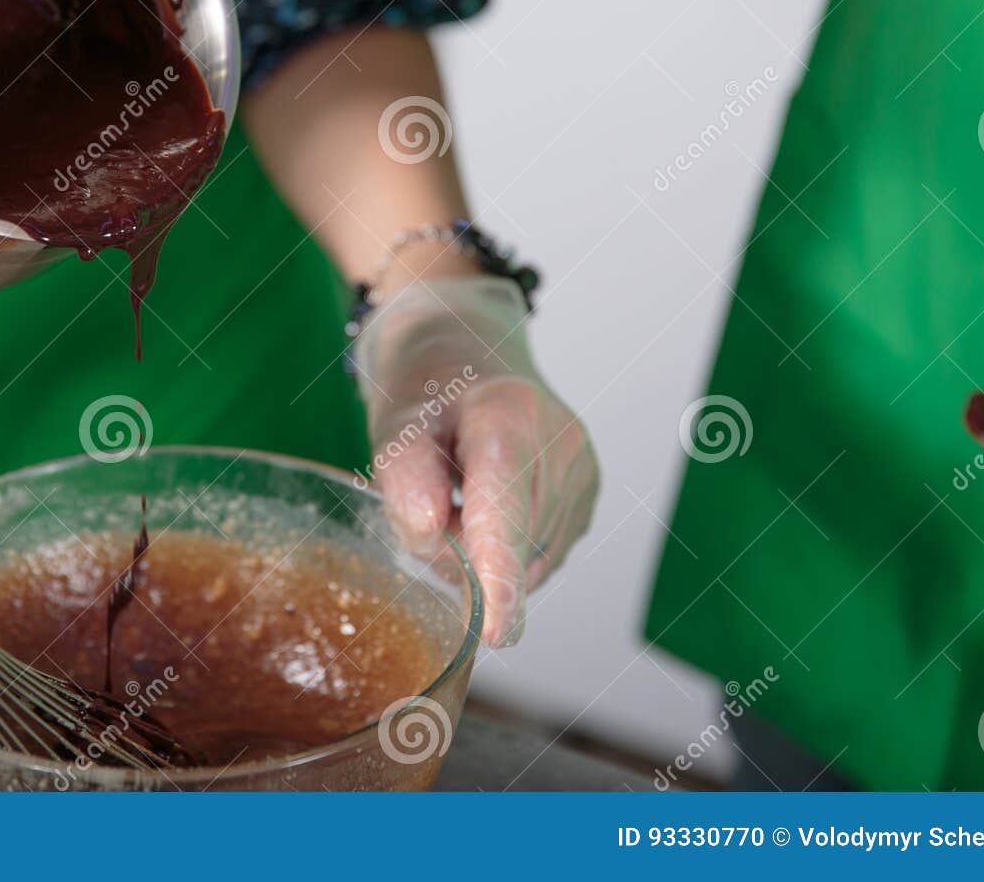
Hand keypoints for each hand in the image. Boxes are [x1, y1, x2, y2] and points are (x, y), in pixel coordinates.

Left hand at [354, 276, 598, 645]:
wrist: (467, 352)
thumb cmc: (425, 394)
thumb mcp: (393, 426)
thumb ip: (404, 480)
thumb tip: (431, 536)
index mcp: (507, 416)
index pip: (503, 510)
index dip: (498, 576)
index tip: (499, 631)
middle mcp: (560, 443)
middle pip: (509, 544)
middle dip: (463, 553)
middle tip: (434, 502)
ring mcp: (582, 470)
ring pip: (528, 558)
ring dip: (485, 552)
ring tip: (463, 493)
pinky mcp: (589, 493)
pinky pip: (542, 553)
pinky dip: (508, 547)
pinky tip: (491, 503)